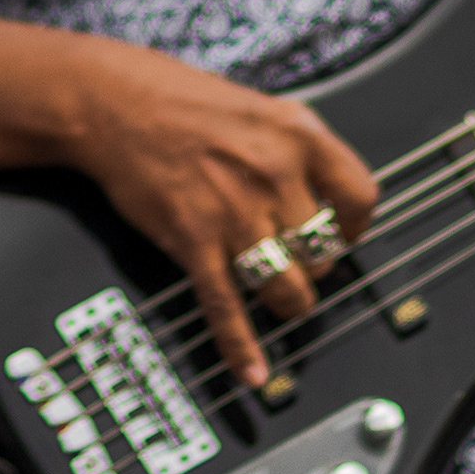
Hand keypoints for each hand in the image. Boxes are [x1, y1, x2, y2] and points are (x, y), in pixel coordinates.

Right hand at [58, 38, 377, 390]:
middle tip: (292, 258)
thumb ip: (300, 152)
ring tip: (281, 297)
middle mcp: (273, 174)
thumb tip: (329, 203)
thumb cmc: (182, 102)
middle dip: (311, 264)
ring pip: (289, 288)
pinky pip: (227, 306)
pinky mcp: (194, 240)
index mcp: (298, 135)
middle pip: (323, 253)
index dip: (354, 226)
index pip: (360, 198)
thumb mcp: (262, 108)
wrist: (114, 104)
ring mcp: (234, 211)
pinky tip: (253, 371)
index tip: (342, 235)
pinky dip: (241, 346)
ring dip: (289, 302)